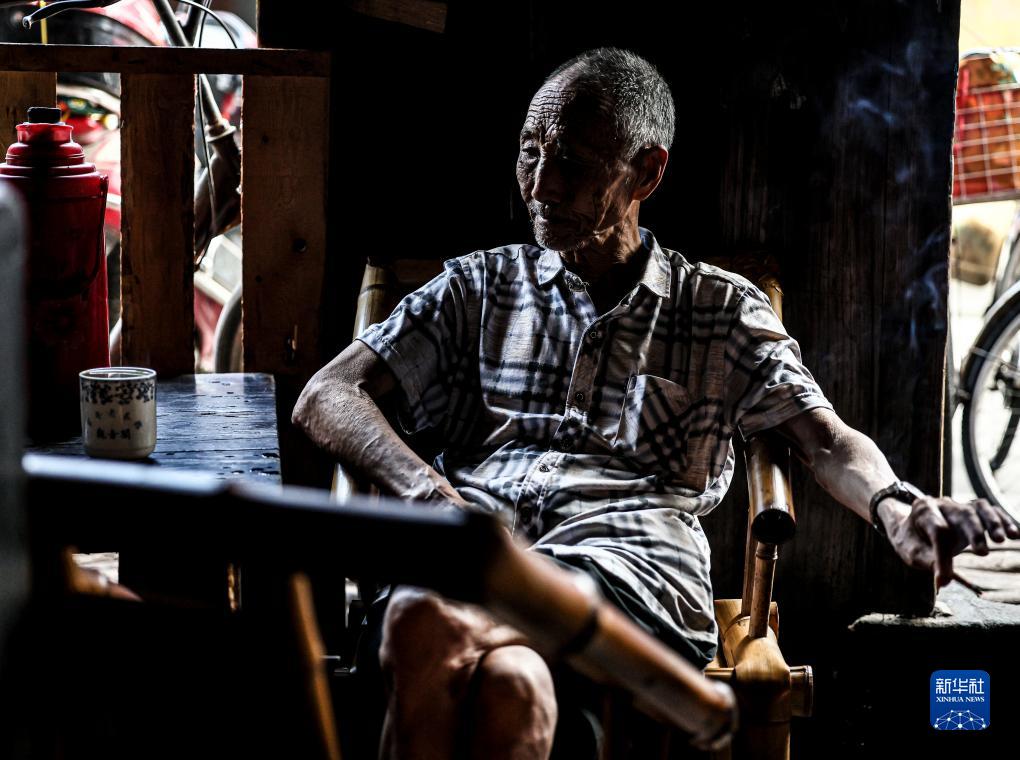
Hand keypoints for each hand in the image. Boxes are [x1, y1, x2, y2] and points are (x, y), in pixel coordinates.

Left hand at [878, 495, 1019, 586]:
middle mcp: (943, 504)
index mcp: (923, 510)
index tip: (944, 580)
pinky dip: (1004, 520)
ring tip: (1003, 540)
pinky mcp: (973, 511)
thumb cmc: (911, 540)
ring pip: (979, 508)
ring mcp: (959, 505)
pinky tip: (1015, 534)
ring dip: (993, 523)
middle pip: (962, 514)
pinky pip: (990, 511)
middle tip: (982, 553)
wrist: (909, 524)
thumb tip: (943, 582)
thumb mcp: (910, 551)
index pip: (938, 531)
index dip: (942, 557)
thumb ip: (926, 562)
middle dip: (974, 532)